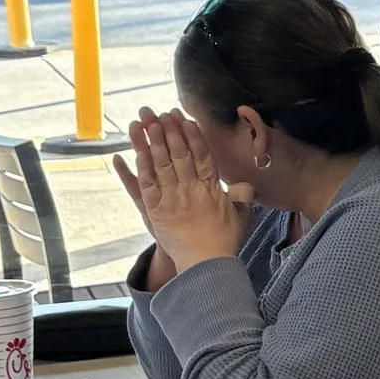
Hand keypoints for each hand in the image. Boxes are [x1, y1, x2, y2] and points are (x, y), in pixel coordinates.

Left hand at [115, 109, 250, 271]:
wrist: (205, 265)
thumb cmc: (223, 242)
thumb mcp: (240, 217)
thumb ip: (241, 197)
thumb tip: (245, 185)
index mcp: (211, 188)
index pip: (201, 155)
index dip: (192, 135)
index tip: (185, 119)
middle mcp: (191, 189)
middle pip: (179, 154)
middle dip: (169, 131)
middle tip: (160, 113)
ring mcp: (172, 199)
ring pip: (161, 164)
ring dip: (153, 142)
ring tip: (146, 123)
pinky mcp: (156, 211)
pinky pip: (146, 184)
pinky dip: (140, 167)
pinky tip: (134, 152)